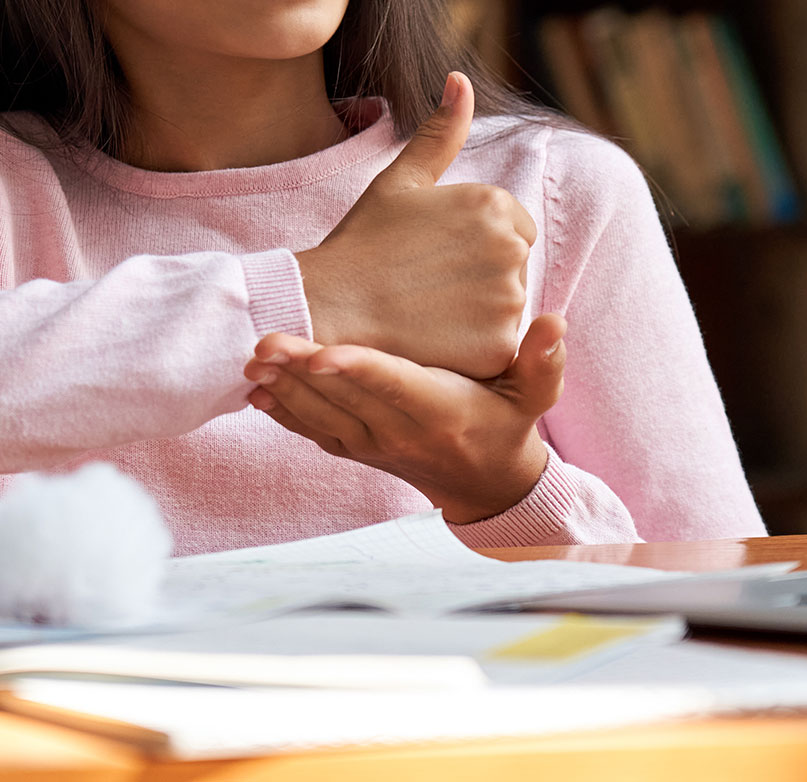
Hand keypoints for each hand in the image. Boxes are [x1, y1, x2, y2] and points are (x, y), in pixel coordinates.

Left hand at [242, 313, 567, 523]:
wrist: (484, 484)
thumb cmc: (509, 424)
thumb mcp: (536, 395)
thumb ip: (542, 360)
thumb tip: (554, 322)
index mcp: (440, 411)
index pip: (394, 386)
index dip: (358, 369)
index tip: (323, 354)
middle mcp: (399, 432)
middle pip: (344, 398)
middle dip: (301, 371)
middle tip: (264, 342)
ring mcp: (373, 445)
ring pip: (320, 416)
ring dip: (284, 389)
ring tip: (252, 359)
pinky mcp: (355, 450)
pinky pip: (314, 432)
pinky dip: (284, 413)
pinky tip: (257, 390)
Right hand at [296, 73, 535, 378]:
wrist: (328, 306)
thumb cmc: (362, 242)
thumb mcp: (401, 180)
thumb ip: (441, 132)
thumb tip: (460, 79)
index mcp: (495, 204)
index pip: (513, 227)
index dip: (472, 243)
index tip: (433, 253)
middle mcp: (511, 248)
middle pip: (513, 267)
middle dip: (479, 276)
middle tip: (426, 282)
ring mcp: (507, 301)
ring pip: (507, 308)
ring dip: (477, 312)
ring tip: (426, 309)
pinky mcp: (496, 348)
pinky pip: (498, 347)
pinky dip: (472, 348)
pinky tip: (433, 339)